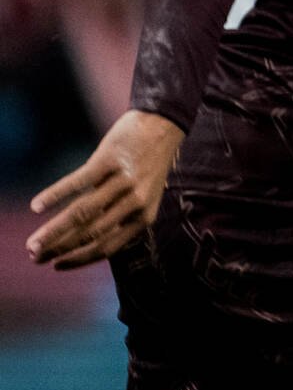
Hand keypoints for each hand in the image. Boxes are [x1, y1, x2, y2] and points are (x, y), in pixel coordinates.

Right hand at [26, 109, 184, 268]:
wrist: (164, 122)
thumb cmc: (146, 164)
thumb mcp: (143, 195)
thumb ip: (118, 216)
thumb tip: (81, 241)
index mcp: (144, 216)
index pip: (107, 247)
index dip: (79, 260)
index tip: (56, 266)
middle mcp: (136, 201)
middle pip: (91, 234)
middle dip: (59, 249)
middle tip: (34, 258)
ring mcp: (124, 180)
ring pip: (81, 213)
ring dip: (53, 231)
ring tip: (32, 243)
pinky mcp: (110, 159)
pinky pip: (78, 182)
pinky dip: (55, 194)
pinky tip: (36, 206)